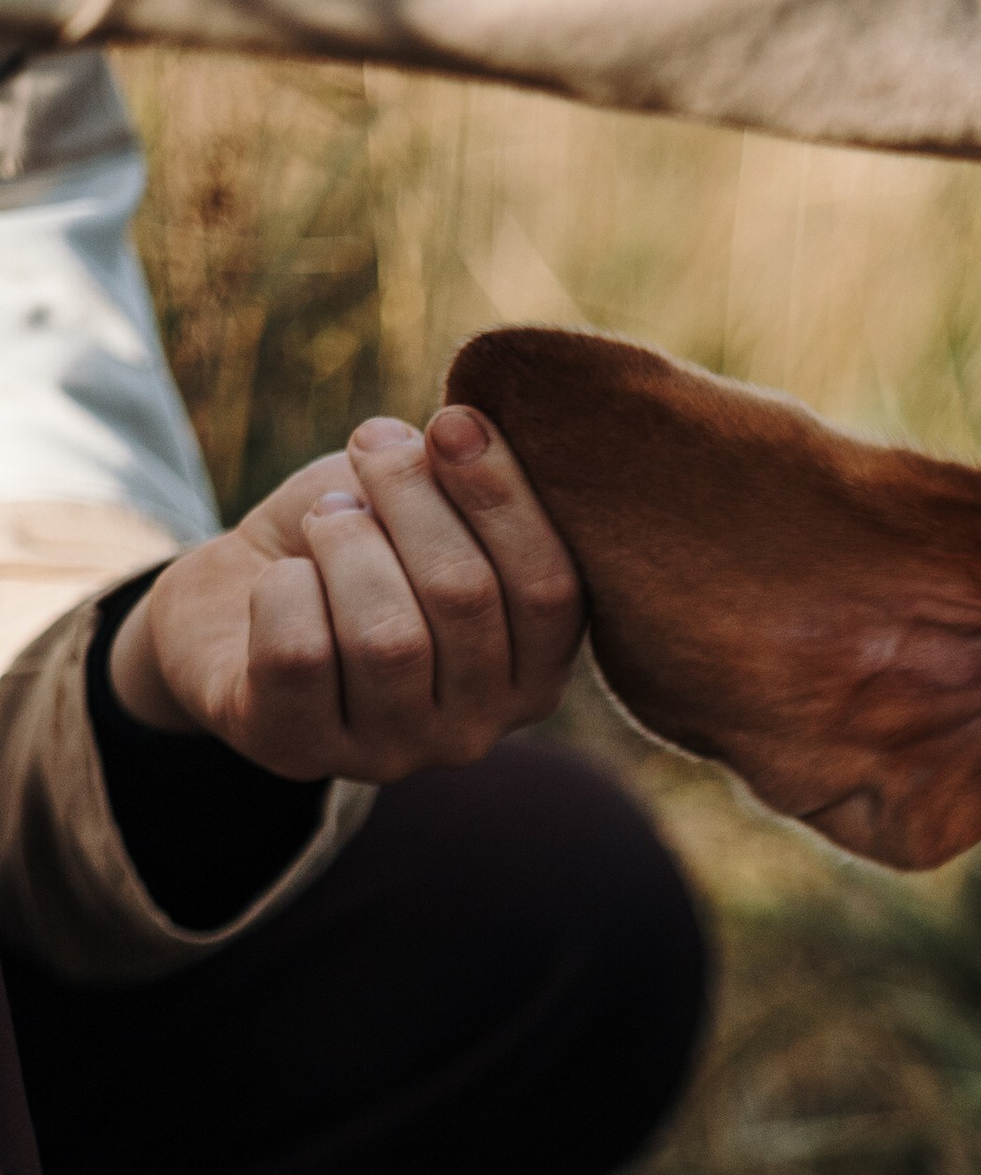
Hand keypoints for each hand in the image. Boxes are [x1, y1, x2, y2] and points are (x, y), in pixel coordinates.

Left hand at [108, 408, 586, 782]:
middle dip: (409, 497)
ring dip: (345, 541)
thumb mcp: (423, 505)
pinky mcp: (297, 750)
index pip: (551, 591)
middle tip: (371, 449)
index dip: (502, 496)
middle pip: (464, 598)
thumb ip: (465, 479)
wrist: (234, 605)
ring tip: (327, 518)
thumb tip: (462, 433)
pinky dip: (283, 588)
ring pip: (385, 637)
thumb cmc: (354, 547)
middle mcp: (475, 730)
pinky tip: (283, 579)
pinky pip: (299, 655)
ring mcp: (390, 752)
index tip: (452, 422)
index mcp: (532, 672)